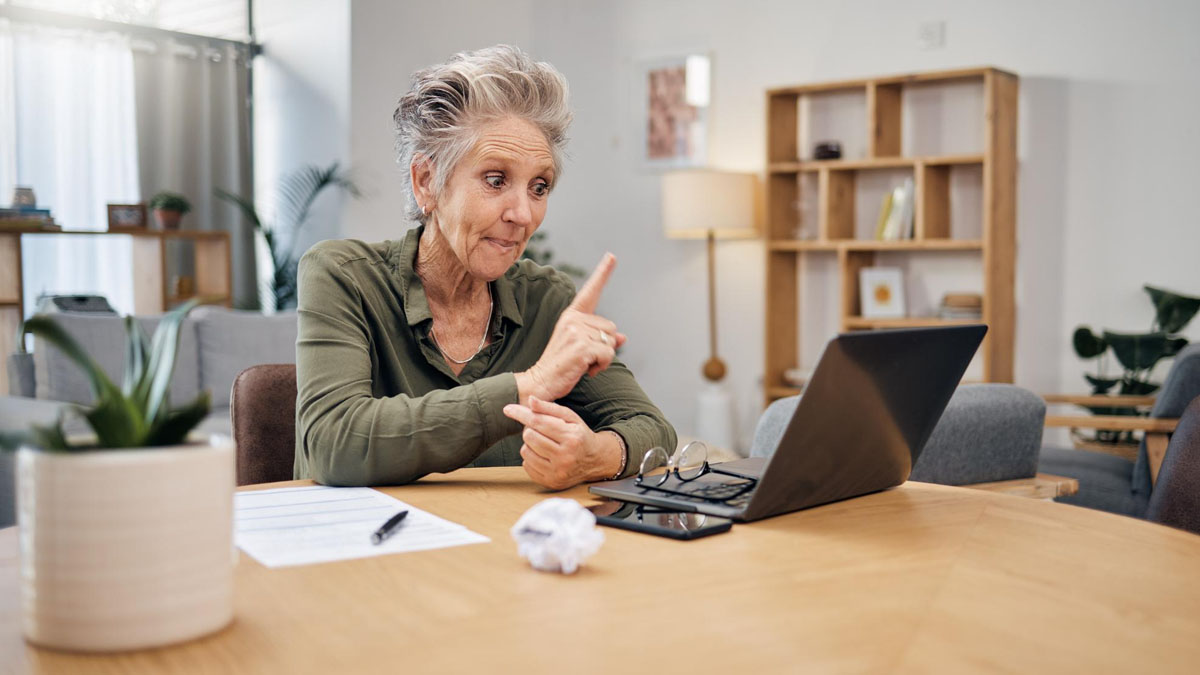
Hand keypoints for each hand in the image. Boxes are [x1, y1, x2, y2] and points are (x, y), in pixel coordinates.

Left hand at [502, 396, 622, 489]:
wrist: (594, 460)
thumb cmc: (580, 435)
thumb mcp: (570, 417)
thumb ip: (549, 408)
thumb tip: (530, 400)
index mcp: (571, 438)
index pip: (539, 422)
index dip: (521, 414)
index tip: (508, 409)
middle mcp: (565, 457)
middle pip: (529, 437)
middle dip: (531, 430)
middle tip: (541, 430)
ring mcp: (558, 472)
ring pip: (525, 452)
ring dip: (530, 445)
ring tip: (543, 443)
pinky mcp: (551, 482)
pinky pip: (527, 466)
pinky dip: (531, 458)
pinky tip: (543, 455)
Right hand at [516, 253, 627, 403]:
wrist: (540, 381)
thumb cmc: (562, 365)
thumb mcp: (582, 348)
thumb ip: (601, 339)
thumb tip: (622, 337)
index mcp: (571, 316)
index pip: (590, 292)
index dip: (602, 274)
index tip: (612, 256)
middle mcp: (573, 319)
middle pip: (610, 328)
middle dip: (604, 346)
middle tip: (583, 357)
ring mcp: (576, 331)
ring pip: (611, 342)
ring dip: (603, 358)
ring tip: (582, 364)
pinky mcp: (582, 346)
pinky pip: (608, 354)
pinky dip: (601, 366)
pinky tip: (585, 370)